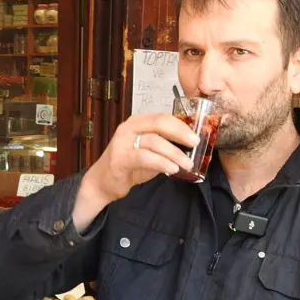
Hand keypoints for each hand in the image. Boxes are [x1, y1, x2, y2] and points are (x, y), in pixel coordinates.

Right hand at [72, 114, 198, 230]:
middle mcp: (129, 128)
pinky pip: (145, 157)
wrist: (103, 182)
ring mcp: (122, 143)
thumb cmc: (128, 165)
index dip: (182, 124)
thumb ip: (165, 145)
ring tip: (187, 163)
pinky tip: (172, 169)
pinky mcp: (120, 159)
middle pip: (159, 123)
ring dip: (174, 153)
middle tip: (195, 144)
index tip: (196, 134)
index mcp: (137, 123)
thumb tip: (189, 146)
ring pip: (154, 141)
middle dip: (181, 133)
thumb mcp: (149, 151)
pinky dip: (161, 162)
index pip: (163, 117)